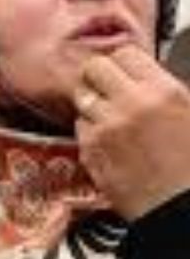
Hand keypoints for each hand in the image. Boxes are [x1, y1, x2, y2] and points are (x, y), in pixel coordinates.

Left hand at [73, 45, 189, 219]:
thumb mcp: (189, 111)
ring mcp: (105, 129)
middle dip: (101, 76)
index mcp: (162, 91)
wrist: (180, 205)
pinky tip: (109, 140)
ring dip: (93, 104)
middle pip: (94, 68)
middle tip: (110, 88)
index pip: (124, 53)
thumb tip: (144, 74)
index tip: (126, 70)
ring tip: (111, 117)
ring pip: (82, 98)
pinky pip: (79, 128)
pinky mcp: (89, 152)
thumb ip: (164, 89)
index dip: (124, 62)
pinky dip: (89, 130)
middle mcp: (129, 105)